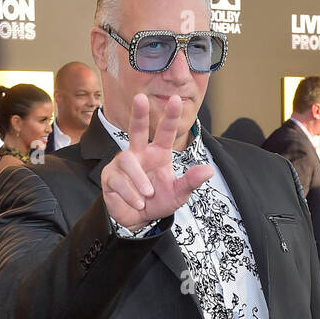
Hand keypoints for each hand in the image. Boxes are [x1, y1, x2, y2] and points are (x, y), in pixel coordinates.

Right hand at [100, 94, 212, 228]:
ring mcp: (122, 164)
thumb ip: (191, 181)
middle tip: (141, 98)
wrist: (138, 220)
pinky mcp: (110, 177)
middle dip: (139, 114)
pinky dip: (130, 194)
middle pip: (137, 129)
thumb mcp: (178, 194)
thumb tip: (209, 170)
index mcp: (158, 153)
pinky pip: (118, 180)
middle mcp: (139, 153)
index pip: (165, 132)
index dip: (170, 116)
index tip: (176, 99)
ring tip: (148, 194)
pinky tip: (138, 203)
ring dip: (139, 179)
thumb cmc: (158, 201)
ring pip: (127, 161)